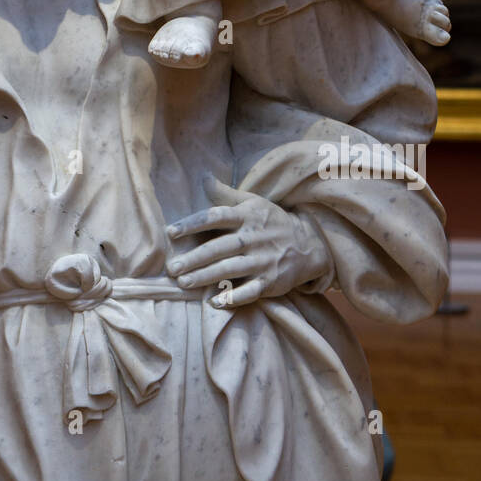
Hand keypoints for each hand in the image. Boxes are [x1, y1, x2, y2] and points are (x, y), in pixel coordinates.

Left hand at [165, 186, 331, 307]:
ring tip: (184, 283)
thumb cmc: (273, 221)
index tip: (171, 232)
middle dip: (194, 259)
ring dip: (206, 277)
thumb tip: (203, 177)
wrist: (310, 243)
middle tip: (172, 268)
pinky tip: (214, 302)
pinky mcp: (271, 281)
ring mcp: (263, 260)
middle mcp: (253, 238)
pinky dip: (233, 298)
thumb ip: (226, 194)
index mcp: (246, 216)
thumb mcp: (253, 203)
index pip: (215, 217)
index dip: (192, 224)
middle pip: (219, 248)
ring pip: (230, 270)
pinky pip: (250, 291)